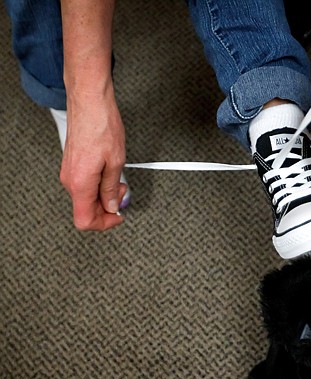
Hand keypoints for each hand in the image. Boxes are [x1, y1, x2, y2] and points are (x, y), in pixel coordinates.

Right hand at [59, 91, 126, 230]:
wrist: (90, 103)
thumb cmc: (102, 126)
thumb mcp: (116, 162)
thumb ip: (112, 189)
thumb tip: (112, 206)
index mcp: (80, 183)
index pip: (85, 220)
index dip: (104, 224)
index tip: (118, 217)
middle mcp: (70, 179)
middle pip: (86, 210)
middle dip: (108, 206)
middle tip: (123, 192)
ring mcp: (69, 172)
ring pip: (86, 197)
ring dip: (105, 195)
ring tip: (119, 180)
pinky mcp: (72, 164)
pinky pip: (85, 184)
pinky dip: (99, 184)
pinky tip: (110, 173)